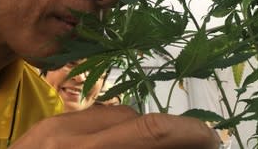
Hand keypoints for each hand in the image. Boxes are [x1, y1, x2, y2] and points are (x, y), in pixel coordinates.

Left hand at [10, 105, 219, 148]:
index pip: (147, 132)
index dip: (187, 132)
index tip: (211, 140)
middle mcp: (67, 133)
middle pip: (133, 118)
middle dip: (167, 132)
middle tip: (188, 146)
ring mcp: (52, 124)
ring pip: (114, 113)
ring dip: (137, 130)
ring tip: (149, 148)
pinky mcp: (46, 123)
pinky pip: (92, 116)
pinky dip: (113, 128)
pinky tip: (116, 145)